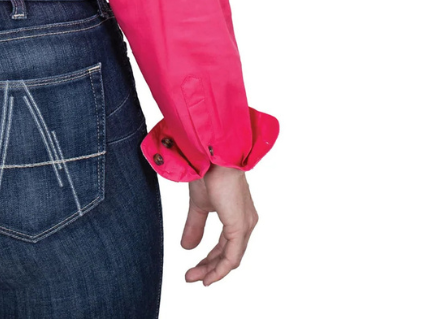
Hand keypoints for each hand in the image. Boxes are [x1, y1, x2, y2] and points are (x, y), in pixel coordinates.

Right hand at [181, 164, 258, 285]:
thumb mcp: (199, 204)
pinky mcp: (239, 226)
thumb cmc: (207, 171)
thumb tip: (187, 247)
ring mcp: (244, 225)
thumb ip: (195, 225)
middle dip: (209, 268)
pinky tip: (208, 277)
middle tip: (191, 277)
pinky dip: (220, 269)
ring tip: (194, 278)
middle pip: (229, 255)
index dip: (210, 260)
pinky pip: (231, 257)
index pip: (226, 246)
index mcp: (237, 215)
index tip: (194, 269)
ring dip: (212, 271)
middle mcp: (245, 222)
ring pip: (230, 258)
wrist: (210, 156)